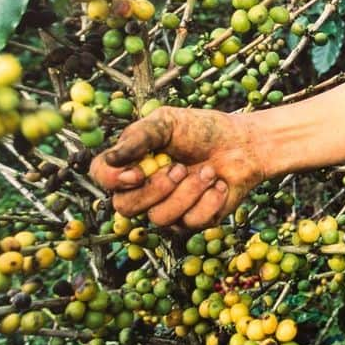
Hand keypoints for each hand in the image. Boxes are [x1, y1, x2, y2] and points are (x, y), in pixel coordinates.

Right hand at [89, 107, 264, 228]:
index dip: (113, 180)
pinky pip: (190, 223)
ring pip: (159, 218)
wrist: (243, 144)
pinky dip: (209, 200)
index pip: (102, 177)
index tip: (137, 172)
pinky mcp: (191, 221)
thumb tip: (112, 158)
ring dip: (189, 192)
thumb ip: (140, 137)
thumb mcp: (168, 122)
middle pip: (126, 207)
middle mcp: (143, 189)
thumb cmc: (203, 130)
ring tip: (207, 171)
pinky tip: (219, 184)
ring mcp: (166, 208)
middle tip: (180, 167)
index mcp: (131, 163)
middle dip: (157, 188)